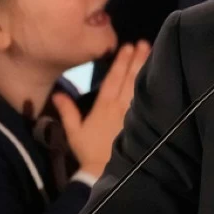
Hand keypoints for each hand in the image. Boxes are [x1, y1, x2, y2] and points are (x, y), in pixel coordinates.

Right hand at [54, 40, 149, 177]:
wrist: (104, 170)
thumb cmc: (88, 150)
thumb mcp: (74, 131)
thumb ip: (67, 111)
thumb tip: (57, 93)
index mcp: (104, 107)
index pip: (114, 79)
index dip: (121, 62)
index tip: (128, 46)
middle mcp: (119, 107)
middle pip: (129, 79)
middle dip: (137, 60)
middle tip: (144, 43)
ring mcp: (131, 113)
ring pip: (139, 87)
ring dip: (144, 69)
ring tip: (151, 52)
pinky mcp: (139, 121)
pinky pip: (145, 100)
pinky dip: (150, 87)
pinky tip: (155, 76)